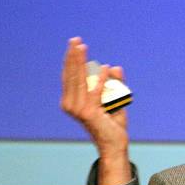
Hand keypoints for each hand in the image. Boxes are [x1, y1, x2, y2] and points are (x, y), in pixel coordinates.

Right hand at [60, 37, 131, 184]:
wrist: (114, 145)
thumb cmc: (112, 124)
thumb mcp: (113, 100)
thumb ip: (114, 83)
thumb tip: (115, 66)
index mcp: (70, 102)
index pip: (69, 77)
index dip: (71, 60)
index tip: (75, 45)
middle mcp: (70, 106)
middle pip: (71, 75)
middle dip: (73, 56)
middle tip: (76, 40)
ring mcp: (79, 110)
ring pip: (79, 80)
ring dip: (80, 62)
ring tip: (82, 47)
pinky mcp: (89, 113)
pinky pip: (96, 92)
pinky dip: (101, 79)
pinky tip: (105, 68)